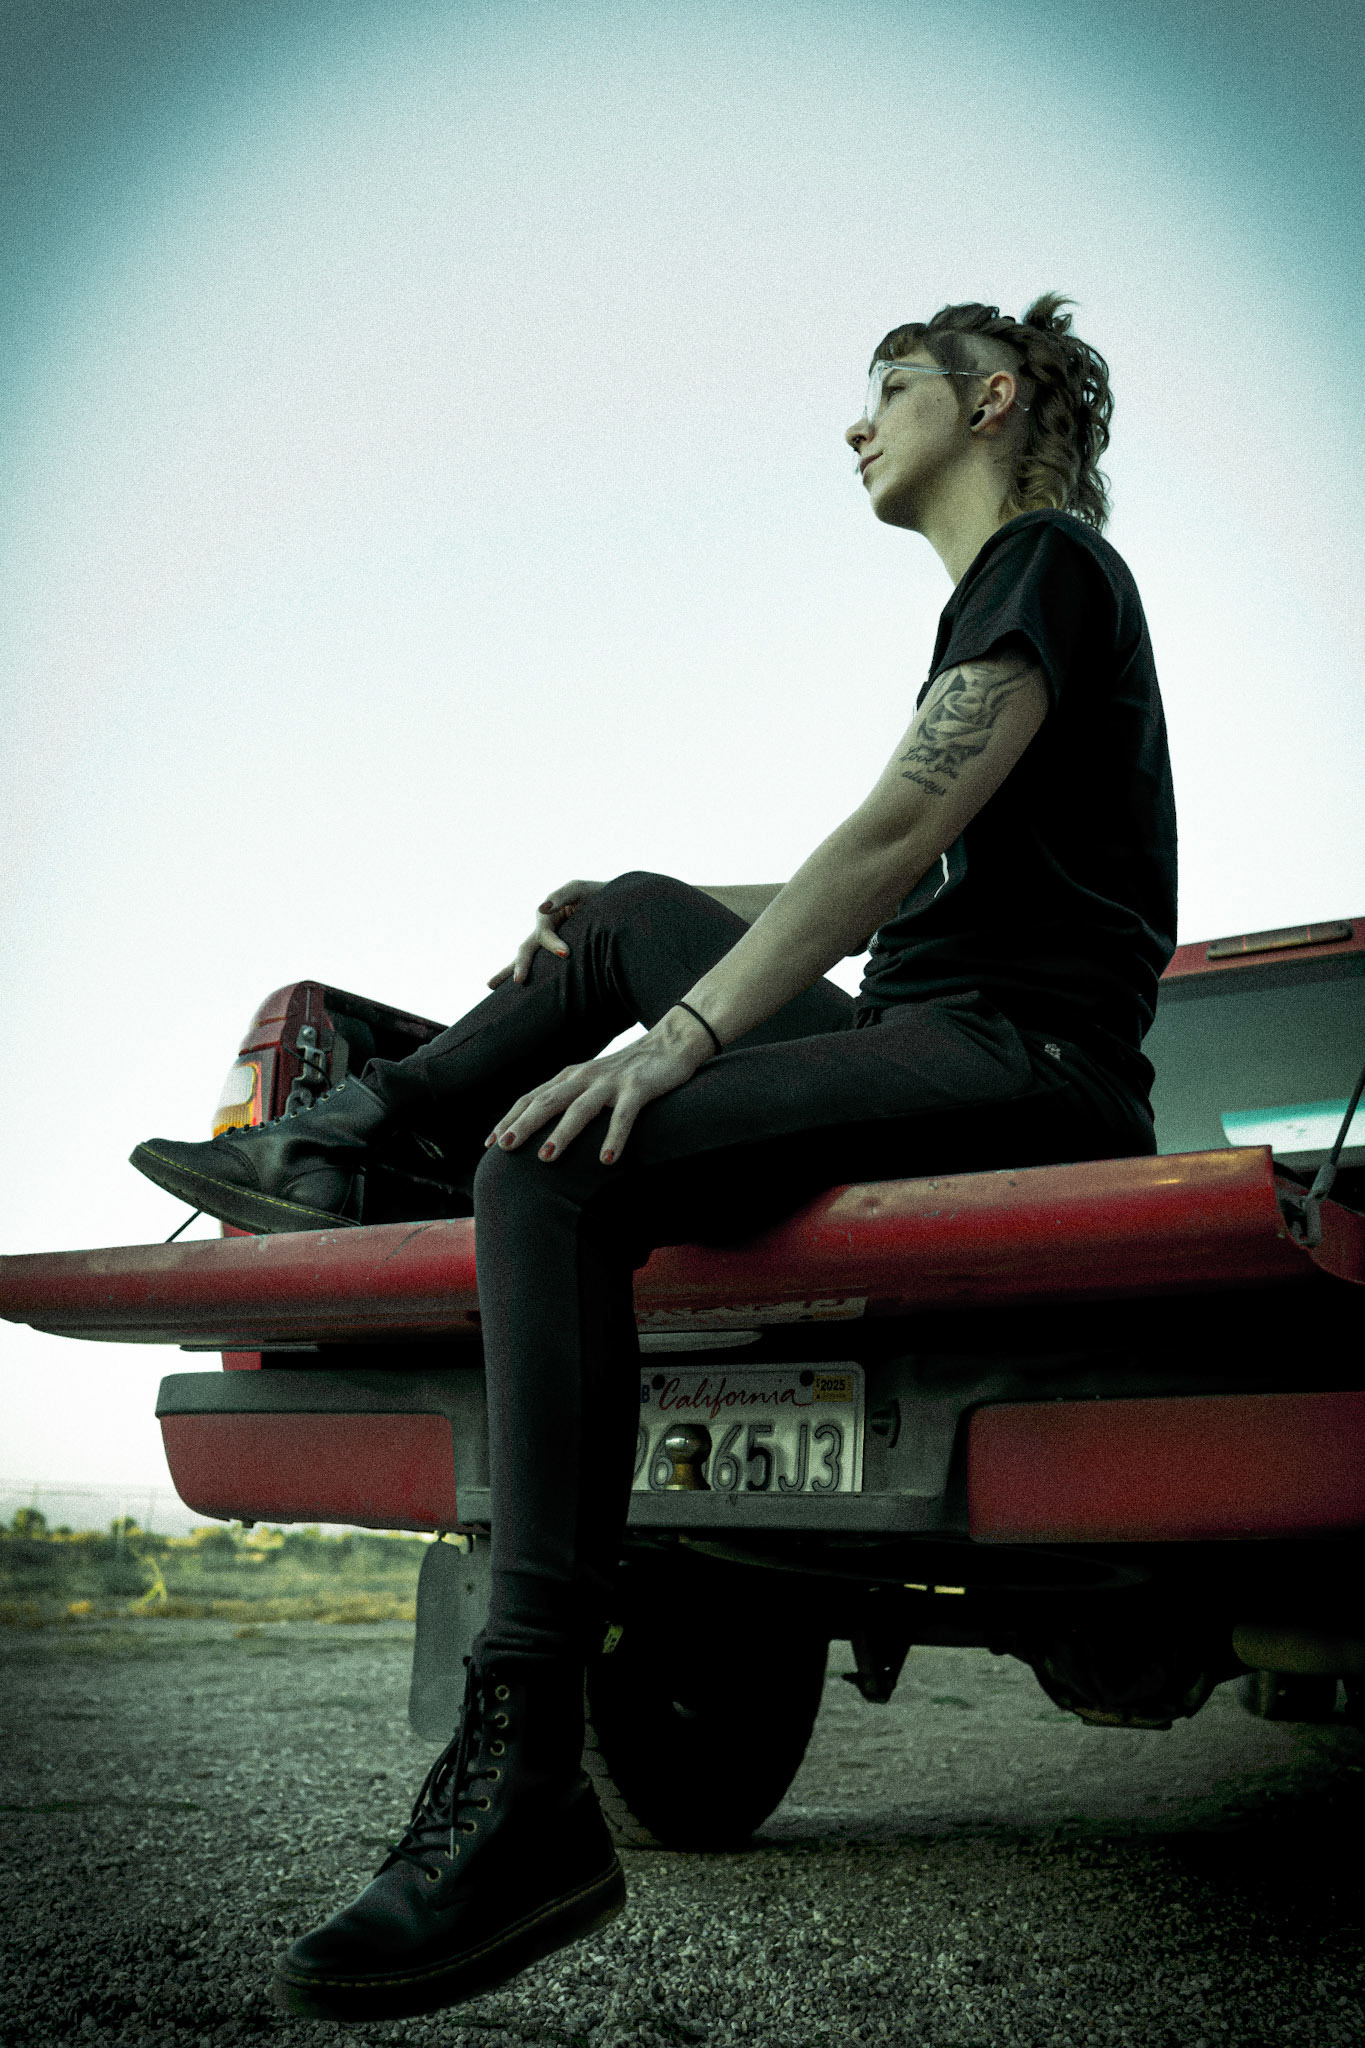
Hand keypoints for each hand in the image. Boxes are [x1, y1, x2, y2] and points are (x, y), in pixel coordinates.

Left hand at [485, 1007, 715, 1164]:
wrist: (670, 1043)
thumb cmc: (628, 1070)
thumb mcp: (592, 1081)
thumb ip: (569, 1097)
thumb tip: (542, 1125)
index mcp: (570, 1076)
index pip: (531, 1098)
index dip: (510, 1119)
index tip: (490, 1144)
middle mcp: (584, 1077)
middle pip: (547, 1101)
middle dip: (523, 1125)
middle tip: (504, 1149)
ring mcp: (610, 1082)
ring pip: (580, 1108)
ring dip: (562, 1133)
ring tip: (546, 1158)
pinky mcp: (638, 1088)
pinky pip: (623, 1115)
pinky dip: (614, 1137)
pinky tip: (607, 1160)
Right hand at [487, 879, 604, 988]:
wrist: (610, 906)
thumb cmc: (594, 895)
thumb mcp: (578, 890)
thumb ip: (562, 895)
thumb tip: (543, 908)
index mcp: (547, 919)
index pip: (544, 935)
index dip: (553, 944)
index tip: (565, 953)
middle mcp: (543, 933)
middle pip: (526, 949)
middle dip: (520, 965)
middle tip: (518, 981)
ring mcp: (548, 944)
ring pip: (526, 958)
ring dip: (512, 971)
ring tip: (490, 985)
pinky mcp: (557, 954)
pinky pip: (541, 968)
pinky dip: (530, 978)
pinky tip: (514, 992)